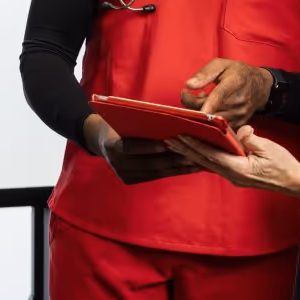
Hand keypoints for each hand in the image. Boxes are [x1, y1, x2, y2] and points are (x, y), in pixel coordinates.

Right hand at [84, 115, 203, 184]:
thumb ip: (141, 123)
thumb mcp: (125, 120)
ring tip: (197, 163)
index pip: (130, 146)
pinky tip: (187, 168)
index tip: (165, 145)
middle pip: (147, 163)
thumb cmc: (119, 123)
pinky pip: (155, 176)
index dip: (148, 146)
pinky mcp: (130, 180)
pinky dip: (172, 171)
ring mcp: (123, 174)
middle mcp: (116, 163)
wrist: (102, 140)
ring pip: (155, 172)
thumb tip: (170, 122)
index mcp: (111, 145)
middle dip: (171, 160)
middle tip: (192, 155)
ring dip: (177, 168)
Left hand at [165, 125, 299, 194]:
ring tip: (176, 145)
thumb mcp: (268, 147)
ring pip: (207, 163)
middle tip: (169, 141)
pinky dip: (203, 157)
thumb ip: (251, 138)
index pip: (211, 155)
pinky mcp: (236, 174)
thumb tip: (241, 130)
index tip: (181, 136)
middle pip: (204, 161)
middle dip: (186, 150)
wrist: (294, 181)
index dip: (195, 145)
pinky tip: (194, 152)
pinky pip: (215, 164)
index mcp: (239, 169)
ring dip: (191, 153)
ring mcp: (234, 177)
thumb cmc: (283, 165)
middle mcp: (232, 175)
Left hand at [181, 59, 272, 127]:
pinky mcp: (238, 124)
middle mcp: (239, 101)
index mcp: (235, 82)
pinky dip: (209, 118)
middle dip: (192, 103)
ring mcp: (240, 114)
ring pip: (211, 120)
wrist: (261, 86)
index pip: (219, 95)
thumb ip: (205, 73)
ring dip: (200, 111)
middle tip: (186, 94)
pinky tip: (209, 107)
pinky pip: (217, 126)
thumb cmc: (238, 73)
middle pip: (210, 110)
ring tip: (201, 98)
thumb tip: (189, 85)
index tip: (189, 103)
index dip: (206, 102)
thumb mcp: (222, 64)